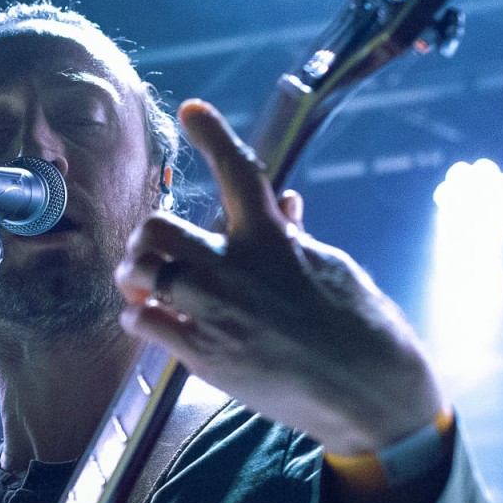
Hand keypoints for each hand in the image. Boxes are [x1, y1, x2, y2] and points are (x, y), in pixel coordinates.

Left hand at [115, 99, 444, 456]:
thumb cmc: (361, 326)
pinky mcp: (205, 355)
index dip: (212, 134)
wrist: (368, 391)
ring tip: (142, 285)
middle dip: (147, 237)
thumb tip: (287, 203)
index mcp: (273, 238)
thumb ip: (296, 234)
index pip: (238, 171)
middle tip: (150, 251)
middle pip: (158, 227)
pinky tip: (151, 320)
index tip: (192, 111)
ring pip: (141, 271)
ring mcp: (216, 311)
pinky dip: (139, 316)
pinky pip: (144, 322)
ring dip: (134, 275)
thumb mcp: (332, 266)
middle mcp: (237, 268)